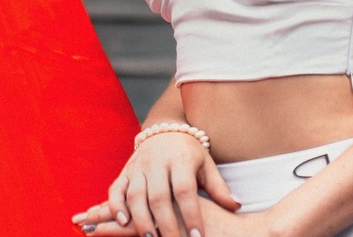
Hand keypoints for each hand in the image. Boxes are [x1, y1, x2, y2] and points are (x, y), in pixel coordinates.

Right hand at [72, 132, 238, 236]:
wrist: (165, 130)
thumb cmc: (190, 153)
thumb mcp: (207, 165)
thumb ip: (218, 187)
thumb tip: (236, 206)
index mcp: (180, 160)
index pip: (185, 190)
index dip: (191, 214)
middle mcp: (156, 162)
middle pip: (159, 196)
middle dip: (166, 224)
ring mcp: (138, 166)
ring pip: (135, 195)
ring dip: (141, 219)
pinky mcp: (125, 171)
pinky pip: (116, 189)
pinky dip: (116, 206)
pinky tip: (123, 222)